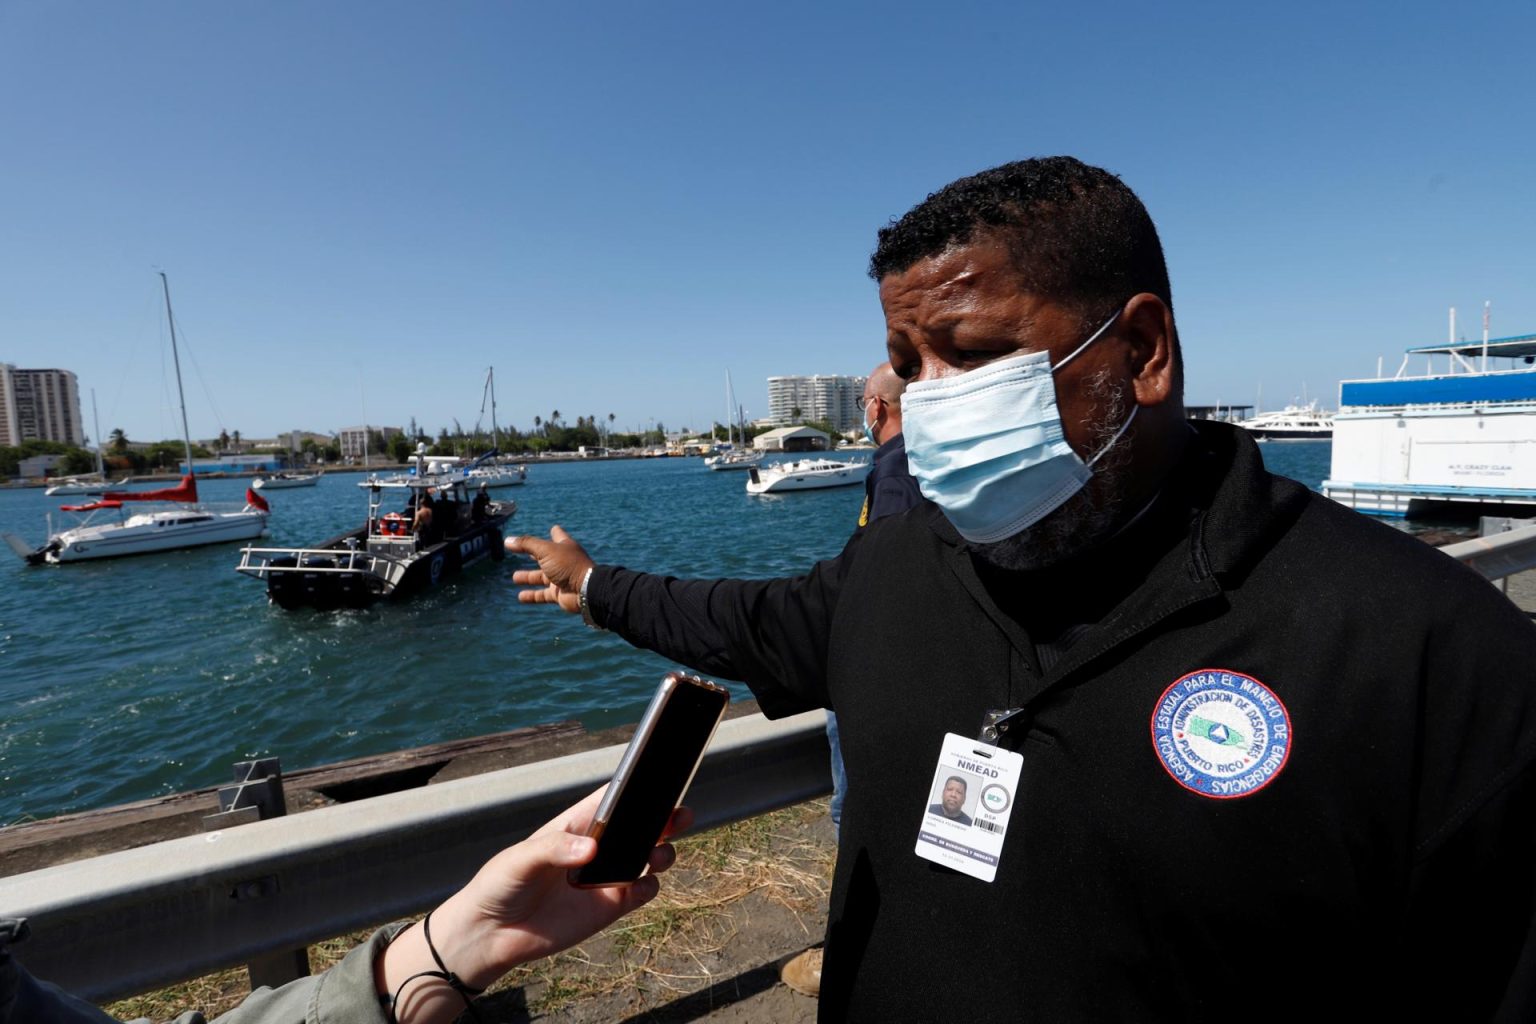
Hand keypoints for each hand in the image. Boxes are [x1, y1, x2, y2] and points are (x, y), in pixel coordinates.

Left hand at [376, 788, 689, 1020]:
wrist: (491, 934)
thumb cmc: (500, 884)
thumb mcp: (520, 859)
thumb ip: (555, 851)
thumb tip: (592, 850)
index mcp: (576, 825)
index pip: (612, 800)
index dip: (636, 790)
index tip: (659, 782)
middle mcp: (596, 848)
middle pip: (639, 826)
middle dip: (663, 819)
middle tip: (678, 816)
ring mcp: (605, 877)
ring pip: (646, 857)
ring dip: (661, 853)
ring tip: (658, 856)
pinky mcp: (609, 906)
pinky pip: (640, 892)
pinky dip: (648, 887)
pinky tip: (641, 885)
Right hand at [506, 525, 594, 614]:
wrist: (586, 590)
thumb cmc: (568, 565)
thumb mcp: (545, 550)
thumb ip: (526, 545)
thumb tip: (507, 540)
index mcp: (563, 546)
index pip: (557, 535)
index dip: (553, 532)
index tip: (550, 528)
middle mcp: (563, 561)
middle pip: (545, 557)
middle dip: (533, 556)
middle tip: (520, 553)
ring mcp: (561, 578)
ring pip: (541, 577)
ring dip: (528, 577)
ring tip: (515, 577)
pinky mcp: (559, 594)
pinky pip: (542, 595)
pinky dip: (532, 596)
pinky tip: (521, 597)